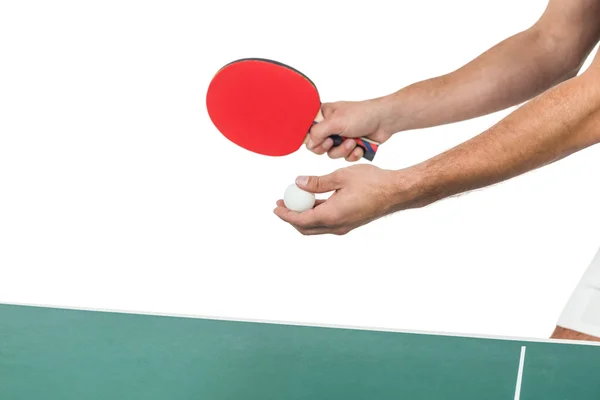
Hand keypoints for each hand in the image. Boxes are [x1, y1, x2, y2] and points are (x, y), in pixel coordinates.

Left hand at [274, 164, 412, 234]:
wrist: (397, 192)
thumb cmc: (372, 182)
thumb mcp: (341, 176)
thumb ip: (318, 182)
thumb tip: (298, 183)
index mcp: (332, 215)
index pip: (301, 220)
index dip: (286, 215)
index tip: (276, 207)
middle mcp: (337, 225)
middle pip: (306, 227)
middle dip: (291, 217)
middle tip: (281, 204)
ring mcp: (345, 226)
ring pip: (316, 226)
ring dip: (303, 216)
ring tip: (294, 201)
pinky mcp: (350, 223)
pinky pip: (327, 223)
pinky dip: (316, 214)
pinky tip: (313, 200)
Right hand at [307, 98, 394, 161]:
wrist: (384, 120)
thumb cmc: (361, 115)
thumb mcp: (335, 122)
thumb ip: (317, 132)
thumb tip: (309, 144)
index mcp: (324, 117)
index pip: (309, 133)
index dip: (315, 140)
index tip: (325, 139)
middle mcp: (331, 127)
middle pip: (320, 147)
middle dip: (331, 147)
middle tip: (336, 141)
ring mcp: (341, 137)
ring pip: (333, 154)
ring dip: (344, 150)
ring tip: (353, 142)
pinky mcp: (352, 146)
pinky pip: (346, 157)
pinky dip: (353, 154)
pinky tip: (360, 147)